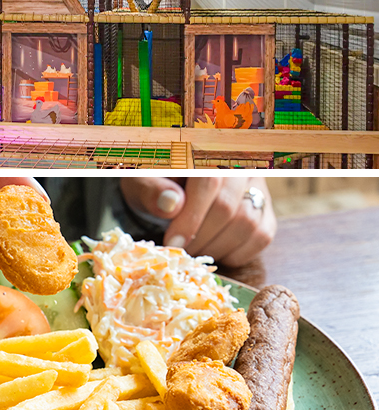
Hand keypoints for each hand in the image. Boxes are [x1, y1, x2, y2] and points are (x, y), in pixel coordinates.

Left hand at [119, 178, 275, 266]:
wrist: (169, 192)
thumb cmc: (156, 186)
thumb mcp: (143, 184)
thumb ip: (152, 190)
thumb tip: (171, 204)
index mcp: (209, 156)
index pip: (209, 184)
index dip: (191, 218)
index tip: (173, 243)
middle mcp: (241, 170)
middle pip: (230, 208)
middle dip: (200, 237)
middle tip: (180, 252)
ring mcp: (258, 191)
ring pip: (249, 224)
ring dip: (217, 247)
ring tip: (192, 251)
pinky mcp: (266, 213)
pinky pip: (262, 237)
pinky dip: (236, 253)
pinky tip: (213, 251)